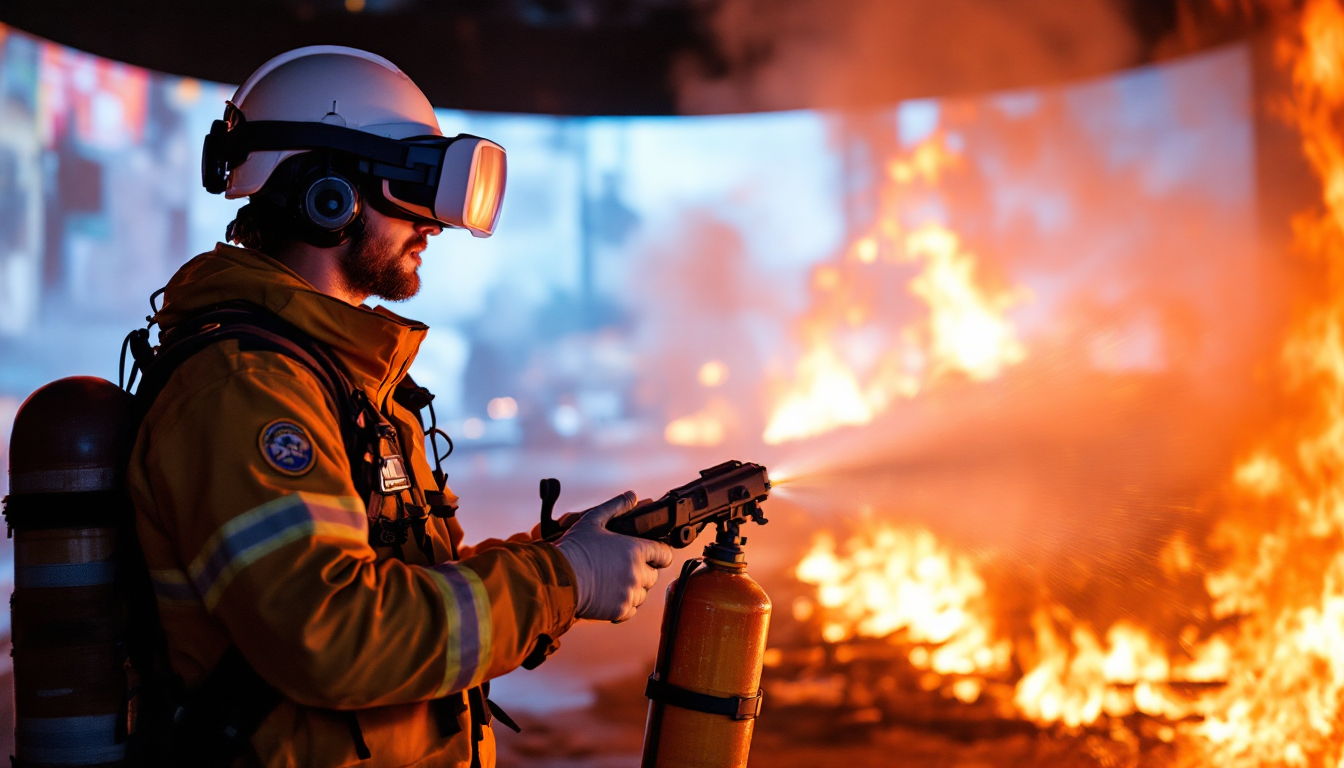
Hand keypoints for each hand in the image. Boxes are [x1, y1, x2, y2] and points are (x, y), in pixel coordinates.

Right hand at [553, 492, 674, 621]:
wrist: (557, 578)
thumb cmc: (574, 548)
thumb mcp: (593, 520)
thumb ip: (615, 507)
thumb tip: (632, 496)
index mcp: (635, 550)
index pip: (664, 554)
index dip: (659, 554)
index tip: (651, 556)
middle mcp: (636, 573)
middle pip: (653, 576)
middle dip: (642, 572)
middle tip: (623, 568)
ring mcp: (629, 593)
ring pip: (642, 594)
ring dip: (632, 589)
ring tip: (613, 582)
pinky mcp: (619, 610)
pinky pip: (630, 610)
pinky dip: (622, 605)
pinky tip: (608, 595)